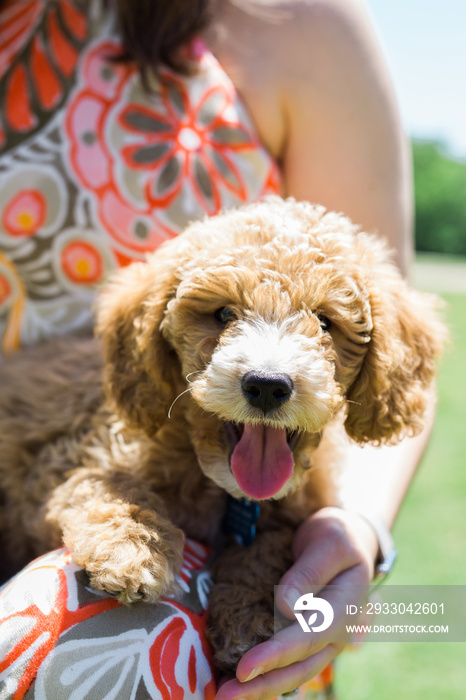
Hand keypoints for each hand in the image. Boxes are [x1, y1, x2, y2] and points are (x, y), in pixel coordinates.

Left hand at [214, 507, 378, 699]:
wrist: (350, 541)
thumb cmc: (339, 537)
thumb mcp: (330, 541)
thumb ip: (311, 571)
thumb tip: (286, 606)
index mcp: (345, 610)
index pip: (308, 638)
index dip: (275, 655)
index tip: (243, 668)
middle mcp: (336, 634)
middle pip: (299, 668)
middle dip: (262, 685)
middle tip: (224, 696)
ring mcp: (323, 641)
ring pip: (294, 673)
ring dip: (261, 688)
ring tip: (225, 695)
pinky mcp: (308, 638)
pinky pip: (288, 662)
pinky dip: (265, 674)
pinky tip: (240, 682)